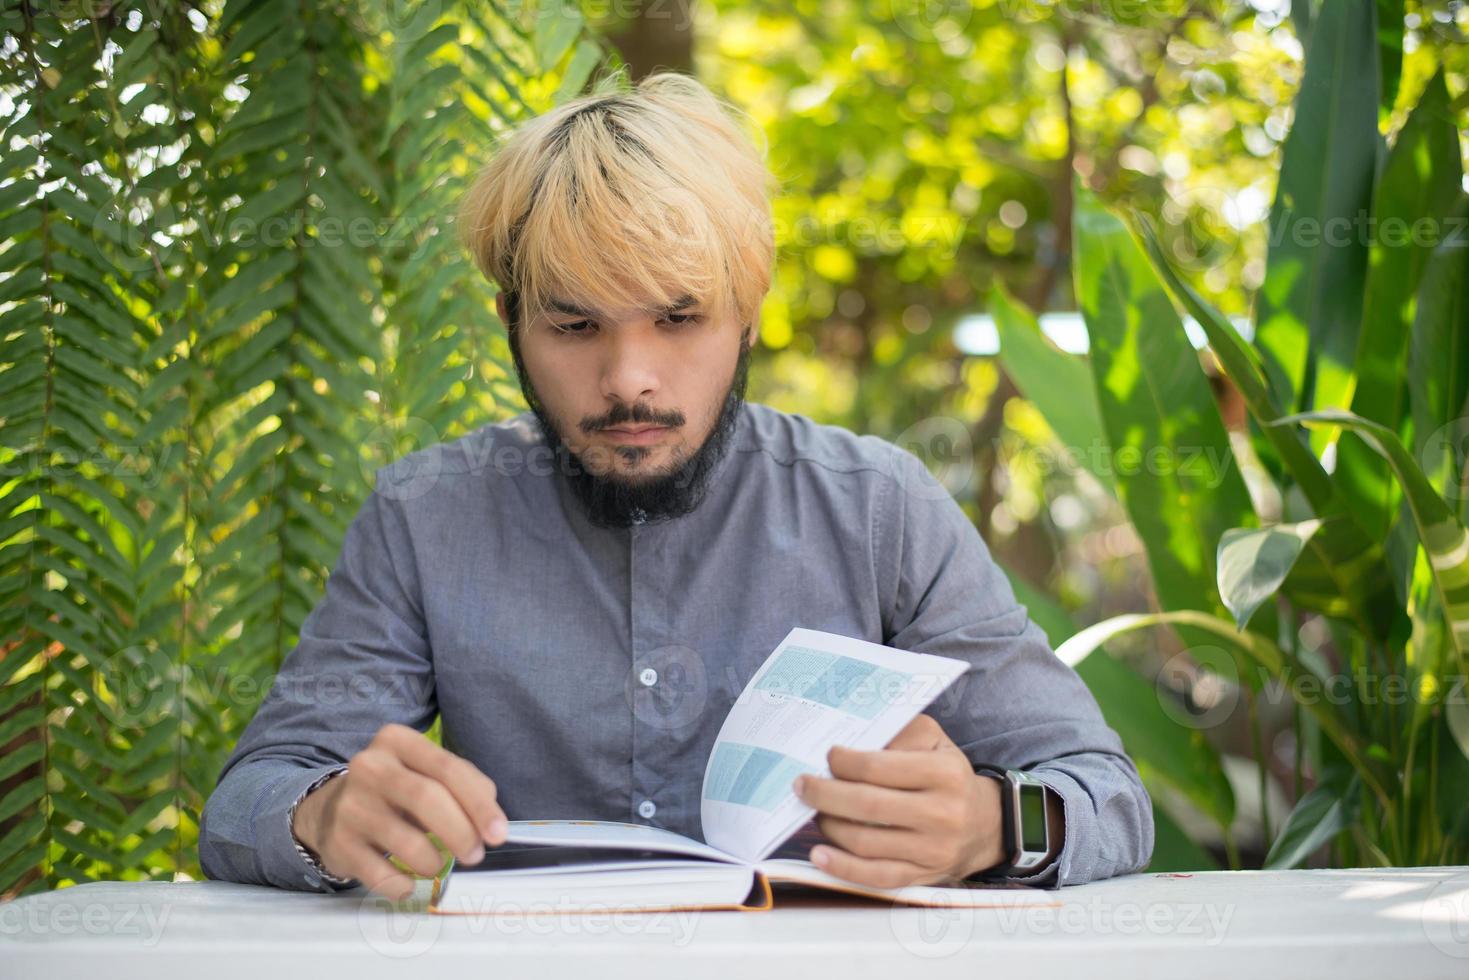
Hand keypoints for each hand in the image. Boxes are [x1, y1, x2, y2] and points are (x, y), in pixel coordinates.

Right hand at [292, 723, 507, 900]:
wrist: (329, 811)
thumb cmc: (394, 790)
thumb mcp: (424, 772)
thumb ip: (461, 784)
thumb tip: (490, 819)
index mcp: (397, 741)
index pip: (447, 769)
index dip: (479, 804)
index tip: (499, 833)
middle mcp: (370, 767)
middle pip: (427, 799)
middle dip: (461, 833)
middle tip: (476, 854)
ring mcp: (350, 806)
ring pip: (408, 843)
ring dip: (434, 862)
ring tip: (438, 864)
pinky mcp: (338, 844)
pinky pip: (383, 876)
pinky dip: (405, 885)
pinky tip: (408, 881)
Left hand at [790, 713, 1004, 888]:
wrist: (985, 823)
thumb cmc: (947, 775)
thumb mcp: (934, 741)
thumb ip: (897, 734)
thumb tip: (850, 746)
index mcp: (944, 773)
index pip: (879, 767)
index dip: (844, 762)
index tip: (827, 757)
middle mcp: (942, 813)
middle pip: (867, 806)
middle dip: (825, 794)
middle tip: (802, 784)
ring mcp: (932, 849)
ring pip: (866, 842)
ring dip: (829, 825)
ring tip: (814, 811)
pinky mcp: (922, 876)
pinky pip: (876, 876)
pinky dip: (842, 868)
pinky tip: (820, 854)